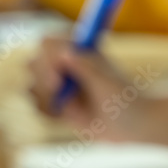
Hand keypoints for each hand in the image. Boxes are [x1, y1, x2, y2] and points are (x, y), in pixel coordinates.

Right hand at [27, 37, 153, 140]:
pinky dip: (44, 108)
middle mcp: (66, 66)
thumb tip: (67, 52)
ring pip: (32, 83)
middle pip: (34, 61)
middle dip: (42, 74)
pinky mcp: (60, 106)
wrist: (135, 125)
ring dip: (41, 93)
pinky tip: (61, 114)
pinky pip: (38, 105)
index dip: (47, 54)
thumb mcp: (107, 83)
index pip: (48, 42)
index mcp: (78, 51)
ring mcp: (60, 86)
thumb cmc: (126, 100)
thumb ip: (88, 67)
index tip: (59, 72)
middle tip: (57, 88)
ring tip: (62, 105)